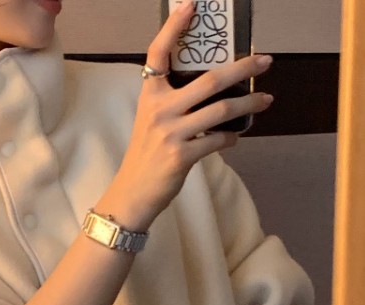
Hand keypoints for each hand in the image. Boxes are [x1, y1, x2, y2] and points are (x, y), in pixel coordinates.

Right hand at [111, 0, 274, 227]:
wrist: (132, 193)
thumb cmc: (145, 156)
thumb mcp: (151, 123)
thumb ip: (173, 103)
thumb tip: (214, 90)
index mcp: (149, 97)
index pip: (158, 54)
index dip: (174, 28)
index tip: (191, 6)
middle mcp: (159, 111)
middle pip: (210, 80)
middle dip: (243, 68)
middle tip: (264, 62)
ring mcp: (170, 133)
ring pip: (221, 109)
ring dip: (249, 105)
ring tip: (265, 101)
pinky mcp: (181, 156)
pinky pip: (217, 140)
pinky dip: (231, 138)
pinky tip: (235, 137)